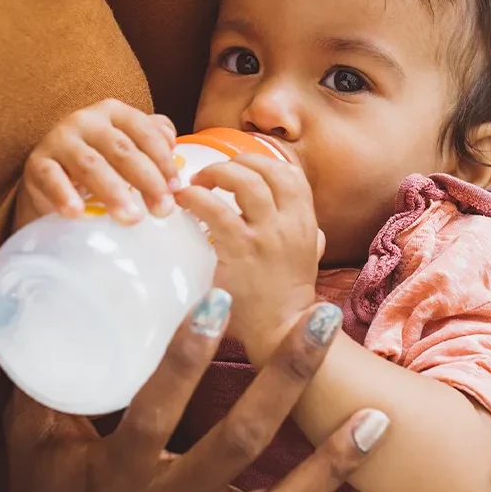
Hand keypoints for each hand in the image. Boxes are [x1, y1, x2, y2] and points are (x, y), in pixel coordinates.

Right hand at [3, 292, 388, 491]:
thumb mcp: (30, 439)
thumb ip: (43, 381)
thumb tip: (46, 303)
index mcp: (120, 471)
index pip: (156, 409)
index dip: (185, 356)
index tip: (217, 297)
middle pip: (239, 443)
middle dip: (284, 380)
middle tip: (321, 321)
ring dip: (330, 467)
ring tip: (376, 418)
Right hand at [21, 99, 179, 225]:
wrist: (50, 175)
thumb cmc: (98, 161)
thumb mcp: (125, 145)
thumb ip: (151, 138)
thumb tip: (172, 142)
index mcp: (112, 112)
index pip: (143, 131)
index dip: (163, 160)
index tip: (176, 190)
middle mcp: (85, 120)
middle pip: (121, 149)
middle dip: (146, 180)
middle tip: (162, 210)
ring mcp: (59, 140)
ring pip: (90, 165)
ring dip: (113, 192)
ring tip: (130, 218)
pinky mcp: (37, 163)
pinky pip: (51, 178)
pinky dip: (64, 195)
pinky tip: (77, 213)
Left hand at [176, 154, 321, 362]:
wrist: (282, 330)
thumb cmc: (286, 295)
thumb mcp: (307, 256)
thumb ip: (301, 232)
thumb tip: (292, 216)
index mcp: (306, 222)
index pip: (291, 174)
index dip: (264, 161)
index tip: (241, 166)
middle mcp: (290, 224)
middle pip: (267, 170)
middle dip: (237, 162)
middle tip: (212, 173)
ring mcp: (266, 236)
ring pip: (245, 181)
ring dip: (217, 172)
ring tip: (196, 183)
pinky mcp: (240, 251)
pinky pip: (216, 211)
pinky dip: (196, 198)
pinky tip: (184, 201)